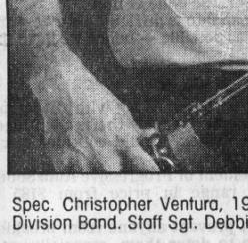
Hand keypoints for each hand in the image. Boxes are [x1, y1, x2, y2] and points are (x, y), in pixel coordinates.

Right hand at [30, 55, 157, 171]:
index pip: (146, 169)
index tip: (155, 177)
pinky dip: (80, 175)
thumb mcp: (122, 113)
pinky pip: (76, 181)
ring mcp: (84, 165)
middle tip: (120, 170)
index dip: (152, 175)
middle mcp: (106, 158)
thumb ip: (135, 131)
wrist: (64, 92)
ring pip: (98, 185)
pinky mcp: (63, 166)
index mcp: (125, 144)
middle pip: (122, 182)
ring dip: (101, 177)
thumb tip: (150, 137)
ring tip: (96, 164)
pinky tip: (80, 163)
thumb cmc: (95, 100)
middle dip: (124, 177)